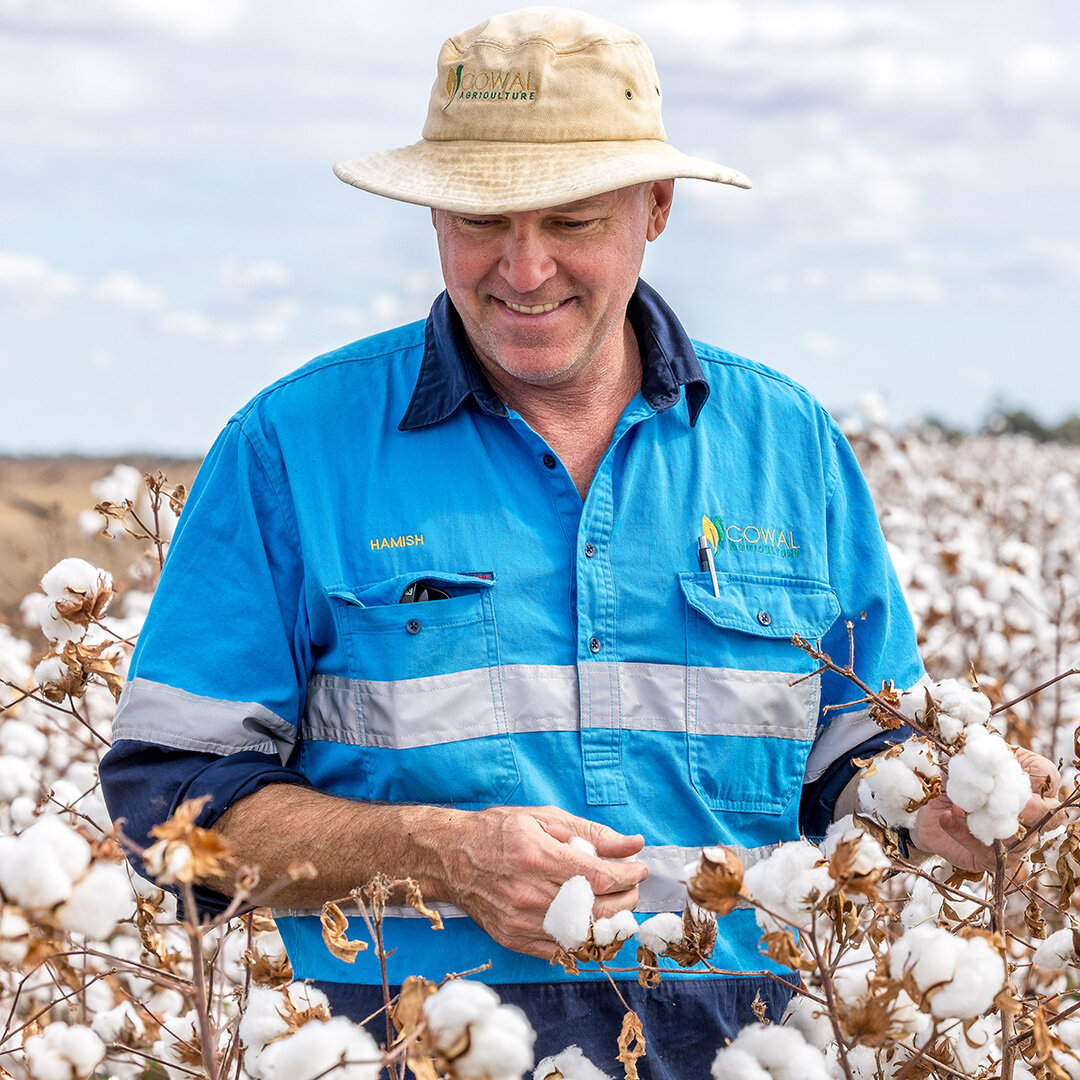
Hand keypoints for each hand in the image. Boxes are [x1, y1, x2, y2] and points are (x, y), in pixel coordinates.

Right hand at [435, 805, 647, 959]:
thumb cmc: (498, 831)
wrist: (450, 857)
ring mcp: (520, 921)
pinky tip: (589, 922)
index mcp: (537, 857)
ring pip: (582, 934)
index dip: (628, 876)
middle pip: (596, 909)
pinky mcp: (513, 939)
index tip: (639, 869)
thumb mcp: (544, 818)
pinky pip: (560, 950)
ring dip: (610, 922)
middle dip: (626, 899)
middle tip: (631, 886)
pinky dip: (583, 939)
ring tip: (615, 904)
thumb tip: (632, 844)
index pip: (599, 877)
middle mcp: (529, 893)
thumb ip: (591, 833)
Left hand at [911, 747, 1062, 872]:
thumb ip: (970, 752)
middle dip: (1032, 808)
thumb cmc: (949, 780)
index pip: (1049, 778)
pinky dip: (967, 834)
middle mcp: (1029, 813)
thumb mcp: (957, 760)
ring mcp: (1016, 839)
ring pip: (1022, 838)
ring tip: (959, 807)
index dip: (1039, 775)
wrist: (924, 808)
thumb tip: (974, 742)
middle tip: (1004, 800)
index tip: (1011, 768)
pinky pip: (990, 852)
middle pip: (1051, 815)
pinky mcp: (995, 858)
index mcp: (1025, 781)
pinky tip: (948, 817)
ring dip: (991, 821)